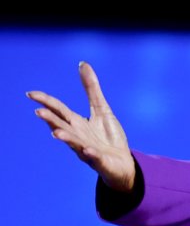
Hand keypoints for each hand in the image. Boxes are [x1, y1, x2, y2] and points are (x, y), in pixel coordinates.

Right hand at [28, 62, 135, 191]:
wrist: (122, 162)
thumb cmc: (108, 136)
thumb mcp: (101, 108)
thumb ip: (91, 88)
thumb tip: (82, 64)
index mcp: (77, 123)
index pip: (58, 110)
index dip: (46, 102)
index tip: (31, 94)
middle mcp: (78, 136)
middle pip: (62, 126)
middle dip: (51, 120)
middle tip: (39, 112)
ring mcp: (87, 150)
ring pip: (74, 144)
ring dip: (66, 138)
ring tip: (55, 133)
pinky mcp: (100, 161)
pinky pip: (94, 158)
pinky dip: (90, 154)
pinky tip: (88, 150)